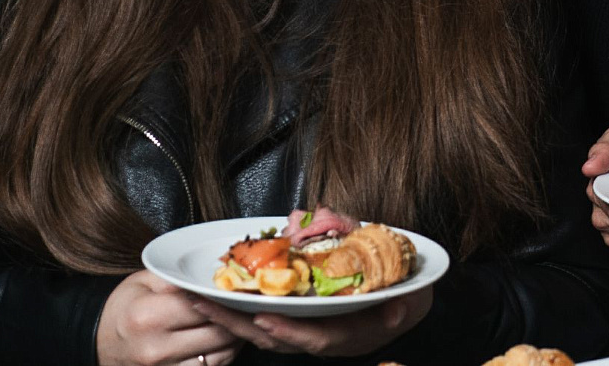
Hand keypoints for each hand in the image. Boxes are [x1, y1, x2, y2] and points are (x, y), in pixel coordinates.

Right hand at [96, 270, 243, 365]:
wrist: (98, 341)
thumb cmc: (126, 306)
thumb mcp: (146, 281)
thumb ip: (180, 278)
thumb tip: (216, 275)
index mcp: (148, 316)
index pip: (206, 306)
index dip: (228, 296)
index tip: (241, 289)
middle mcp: (155, 348)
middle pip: (219, 333)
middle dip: (238, 317)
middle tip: (247, 304)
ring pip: (221, 356)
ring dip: (234, 339)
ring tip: (236, 321)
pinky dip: (221, 355)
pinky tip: (221, 341)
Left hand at [186, 285, 431, 355]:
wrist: (408, 304)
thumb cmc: (407, 292)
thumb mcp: (406, 285)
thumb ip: (385, 277)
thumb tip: (368, 269)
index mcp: (352, 333)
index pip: (316, 338)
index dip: (289, 331)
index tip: (264, 319)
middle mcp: (326, 339)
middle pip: (276, 339)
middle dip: (239, 324)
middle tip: (206, 304)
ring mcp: (310, 333)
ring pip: (265, 334)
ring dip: (231, 320)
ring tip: (200, 299)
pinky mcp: (300, 326)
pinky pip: (267, 325)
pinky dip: (241, 315)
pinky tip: (220, 299)